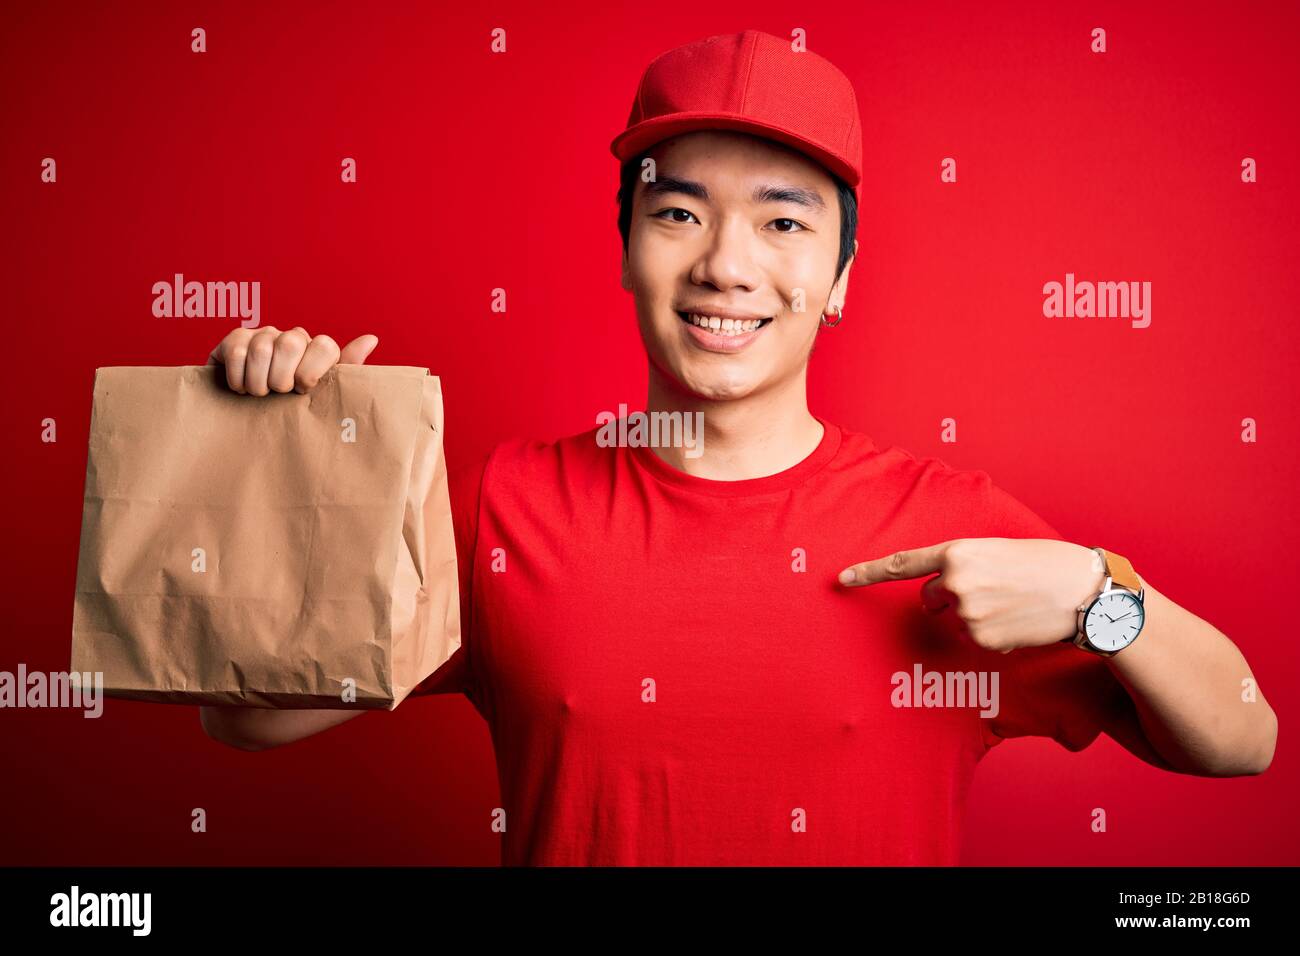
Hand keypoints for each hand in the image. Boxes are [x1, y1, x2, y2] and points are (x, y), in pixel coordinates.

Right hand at [206, 326, 378, 394]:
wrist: (249, 417)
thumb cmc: (291, 410)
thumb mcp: (322, 396)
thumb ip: (347, 370)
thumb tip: (372, 338)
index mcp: (317, 350)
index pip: (324, 346)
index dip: (311, 374)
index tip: (302, 392)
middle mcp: (291, 338)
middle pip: (291, 343)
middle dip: (282, 378)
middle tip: (278, 394)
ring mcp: (263, 335)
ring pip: (261, 349)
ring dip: (258, 382)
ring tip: (259, 394)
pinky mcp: (235, 339)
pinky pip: (237, 351)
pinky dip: (238, 377)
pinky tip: (241, 387)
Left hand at [837, 538, 1105, 652]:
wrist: (1083, 592)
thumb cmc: (1044, 563)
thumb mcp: (996, 549)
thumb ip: (961, 565)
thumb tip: (938, 592)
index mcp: (957, 552)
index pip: (902, 564)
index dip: (869, 572)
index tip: (842, 578)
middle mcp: (955, 582)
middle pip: (931, 597)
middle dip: (952, 596)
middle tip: (994, 588)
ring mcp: (967, 613)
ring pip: (954, 619)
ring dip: (976, 615)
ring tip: (1012, 603)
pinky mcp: (982, 639)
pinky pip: (975, 638)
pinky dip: (992, 634)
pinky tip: (1017, 621)